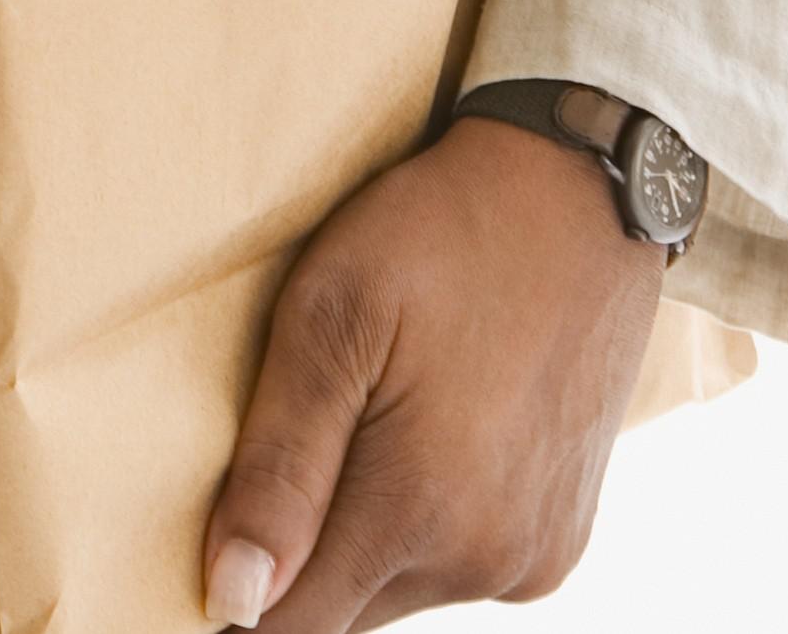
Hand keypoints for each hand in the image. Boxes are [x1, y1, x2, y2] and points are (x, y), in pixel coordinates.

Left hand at [199, 116, 666, 628]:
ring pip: (400, 588)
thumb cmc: (439, 237)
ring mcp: (535, 554)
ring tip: (360, 421)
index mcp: (421, 511)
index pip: (294, 623)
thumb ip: (280, 469)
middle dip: (297, 554)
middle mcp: (489, 558)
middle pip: (345, 609)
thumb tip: (233, 602)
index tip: (207, 534)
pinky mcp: (563, 537)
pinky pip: (461, 565)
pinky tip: (418, 435)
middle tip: (289, 438)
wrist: (579, 195)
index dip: (237, 591)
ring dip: (361, 535)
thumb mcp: (331, 318)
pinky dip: (423, 523)